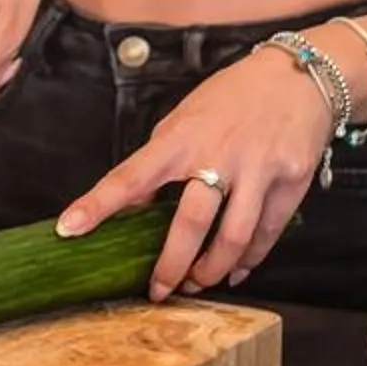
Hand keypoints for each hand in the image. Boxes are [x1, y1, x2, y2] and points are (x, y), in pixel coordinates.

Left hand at [55, 47, 335, 302]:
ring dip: (211, 270)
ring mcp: (258, 169)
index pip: (130, 175)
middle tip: (159, 289)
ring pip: (233, 238)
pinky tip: (235, 269)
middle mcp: (218, 153)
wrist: (298, 76)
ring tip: (198, 281)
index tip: (68, 228)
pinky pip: (266, 234)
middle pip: (190, 223)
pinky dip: (249, 259)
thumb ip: (161, 159)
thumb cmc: (233, 97)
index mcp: (181, 137)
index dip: (97, 204)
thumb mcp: (185, 118)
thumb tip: (135, 202)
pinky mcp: (290, 180)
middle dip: (171, 265)